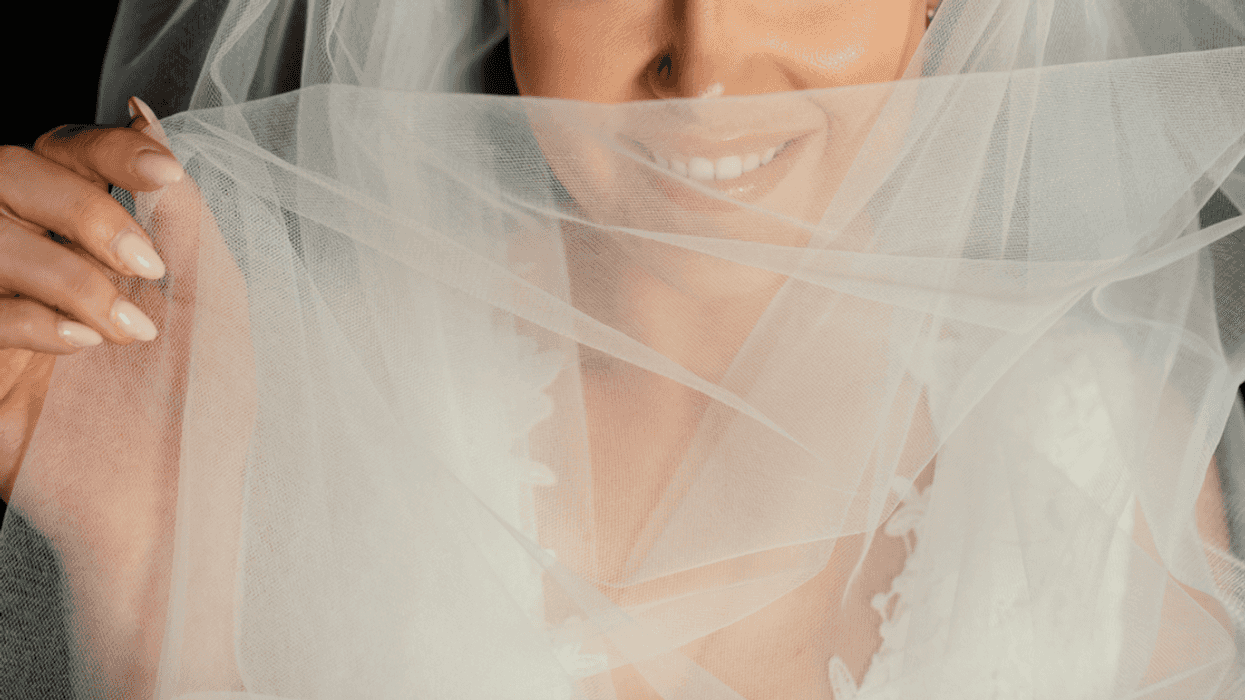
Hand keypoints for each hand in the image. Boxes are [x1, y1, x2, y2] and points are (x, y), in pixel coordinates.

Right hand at [0, 97, 183, 501]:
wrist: (177, 501)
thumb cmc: (205, 402)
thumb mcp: (212, 295)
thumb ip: (180, 209)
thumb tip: (146, 113)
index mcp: (89, 239)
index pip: (65, 155)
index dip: (106, 149)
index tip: (161, 171)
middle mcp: (33, 262)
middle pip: (10, 173)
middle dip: (84, 209)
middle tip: (147, 265)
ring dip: (68, 272)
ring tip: (128, 330)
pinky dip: (32, 318)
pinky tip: (83, 348)